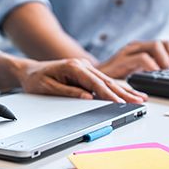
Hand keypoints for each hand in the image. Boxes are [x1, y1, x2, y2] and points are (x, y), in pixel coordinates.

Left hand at [17, 59, 147, 103]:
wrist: (28, 71)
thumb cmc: (35, 80)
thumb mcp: (48, 89)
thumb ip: (69, 93)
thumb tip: (88, 98)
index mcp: (73, 67)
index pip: (95, 83)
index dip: (109, 95)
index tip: (120, 103)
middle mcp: (81, 65)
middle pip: (106, 82)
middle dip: (124, 93)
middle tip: (138, 102)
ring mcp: (85, 67)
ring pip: (108, 81)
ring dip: (124, 91)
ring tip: (139, 98)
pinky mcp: (86, 73)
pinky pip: (103, 82)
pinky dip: (116, 88)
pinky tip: (127, 93)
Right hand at [98, 40, 168, 78]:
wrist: (91, 77)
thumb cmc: (113, 76)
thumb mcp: (134, 72)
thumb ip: (147, 73)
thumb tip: (165, 81)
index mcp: (141, 49)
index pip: (165, 46)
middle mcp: (136, 47)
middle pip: (162, 44)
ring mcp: (129, 51)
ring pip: (155, 46)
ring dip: (165, 60)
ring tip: (167, 72)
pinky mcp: (122, 59)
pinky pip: (142, 58)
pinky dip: (151, 65)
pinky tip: (154, 74)